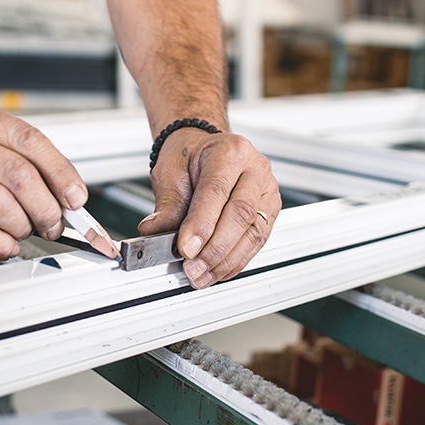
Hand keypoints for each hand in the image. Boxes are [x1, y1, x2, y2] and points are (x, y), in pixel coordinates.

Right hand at [0, 93, 86, 259]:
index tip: (76, 198)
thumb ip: (12, 159)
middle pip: (21, 176)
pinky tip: (5, 246)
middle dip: (47, 208)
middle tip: (53, 224)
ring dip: (23, 228)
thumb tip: (62, 195)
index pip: (31, 141)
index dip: (61, 173)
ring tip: (24, 233)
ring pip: (2, 206)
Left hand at [141, 129, 279, 288]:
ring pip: (254, 232)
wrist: (204, 148)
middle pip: (241, 215)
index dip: (201, 225)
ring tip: (203, 276)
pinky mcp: (271, 209)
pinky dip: (238, 260)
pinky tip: (219, 271)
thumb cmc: (189, 156)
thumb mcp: (169, 173)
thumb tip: (154, 232)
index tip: (185, 249)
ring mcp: (267, 190)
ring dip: (227, 260)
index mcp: (230, 152)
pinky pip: (258, 240)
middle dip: (215, 249)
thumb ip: (166, 205)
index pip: (216, 192)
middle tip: (193, 268)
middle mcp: (255, 169)